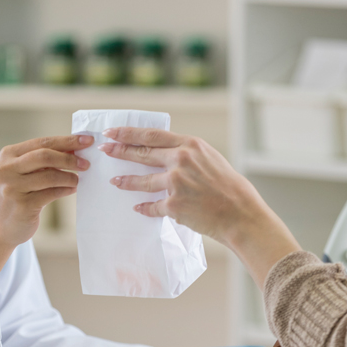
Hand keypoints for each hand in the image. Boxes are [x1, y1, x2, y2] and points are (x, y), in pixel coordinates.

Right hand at [0, 134, 91, 247]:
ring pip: (50, 175)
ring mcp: (13, 188)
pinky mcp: (22, 205)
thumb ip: (44, 160)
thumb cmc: (19, 194)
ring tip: (77, 180)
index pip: (42, 142)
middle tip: (86, 163)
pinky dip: (65, 190)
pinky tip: (72, 189)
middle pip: (45, 156)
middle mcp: (7, 169)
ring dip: (69, 176)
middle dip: (69, 158)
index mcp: (8, 154)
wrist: (1, 226)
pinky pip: (51, 194)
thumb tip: (75, 149)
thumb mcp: (25, 172)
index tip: (87, 140)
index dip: (67, 141)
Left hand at [98, 128, 255, 242]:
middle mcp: (181, 160)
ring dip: (126, 181)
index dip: (128, 133)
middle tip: (105, 150)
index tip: (112, 132)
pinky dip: (144, 207)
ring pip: (143, 181)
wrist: (241, 214)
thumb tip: (167, 152)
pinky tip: (137, 208)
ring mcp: (176, 183)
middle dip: (120, 151)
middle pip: (142, 154)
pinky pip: (152, 206)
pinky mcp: (174, 205)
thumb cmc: (230, 187)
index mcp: (190, 145)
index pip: (152, 135)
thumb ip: (188, 154)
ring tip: (115, 181)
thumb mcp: (210, 159)